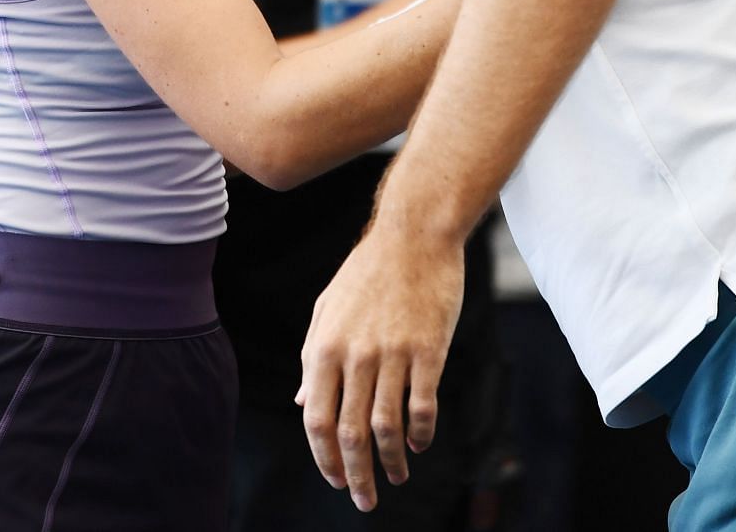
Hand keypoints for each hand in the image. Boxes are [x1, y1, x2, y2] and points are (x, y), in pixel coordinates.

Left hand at [297, 222, 463, 511]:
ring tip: (396, 477)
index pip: (318, 420)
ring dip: (391, 462)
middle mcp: (356, 355)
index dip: (325, 458)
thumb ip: (314, 358)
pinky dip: (420, 433)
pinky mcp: (429, 350)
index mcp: (325, 347)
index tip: (336, 481)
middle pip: (351, 433)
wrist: (414, 234)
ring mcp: (394, 353)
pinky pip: (423, 405)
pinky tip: (420, 444)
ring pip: (387, 426)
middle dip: (356, 476)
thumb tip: (305, 404)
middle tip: (364, 501)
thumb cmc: (368, 271)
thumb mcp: (328, 309)